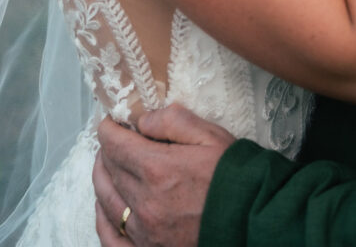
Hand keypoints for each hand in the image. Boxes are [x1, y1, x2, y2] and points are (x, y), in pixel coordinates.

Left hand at [94, 104, 234, 246]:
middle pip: (109, 170)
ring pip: (106, 201)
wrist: (252, 219)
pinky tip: (105, 207)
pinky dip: (103, 219)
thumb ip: (173, 121)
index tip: (110, 122)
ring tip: (106, 165)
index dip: (108, 129)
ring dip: (102, 178)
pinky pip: (112, 238)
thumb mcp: (210, 136)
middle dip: (107, 150)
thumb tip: (143, 120)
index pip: (115, 145)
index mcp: (158, 169)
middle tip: (113, 140)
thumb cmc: (233, 175)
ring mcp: (144, 231)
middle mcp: (144, 202)